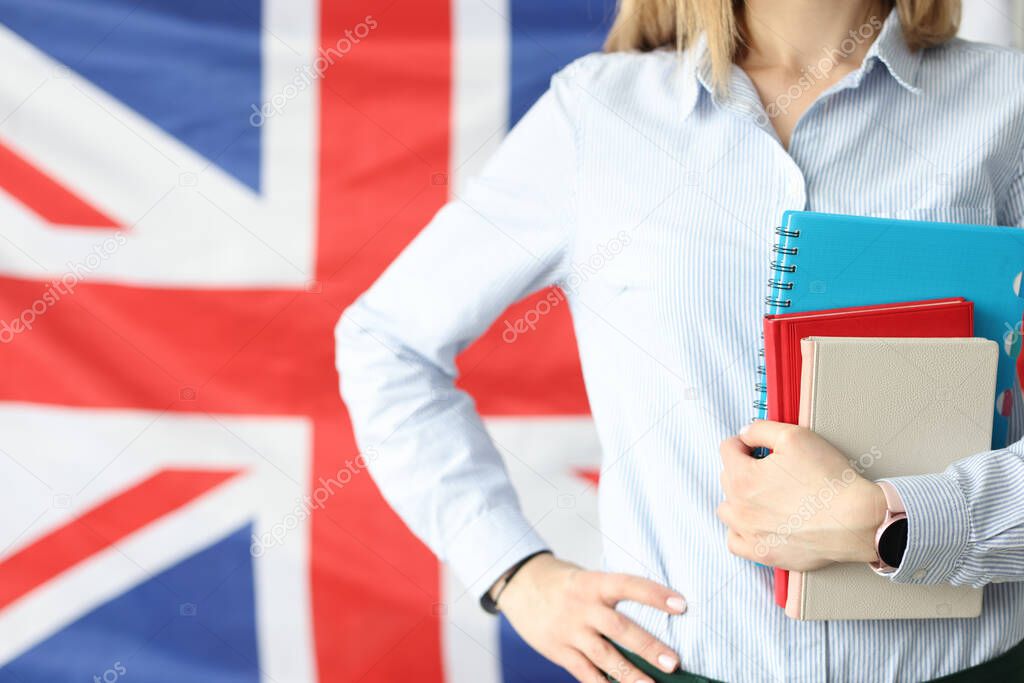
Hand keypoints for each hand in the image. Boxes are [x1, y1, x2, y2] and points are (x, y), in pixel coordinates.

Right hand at [496, 553, 686, 682]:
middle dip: (648, 646)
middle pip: (619, 628)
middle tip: (673, 662)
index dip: (654, 594)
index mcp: (592, 584)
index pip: (627, 585)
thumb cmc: (563, 582)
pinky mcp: (559, 651)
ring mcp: (569, 631)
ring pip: (604, 657)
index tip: (681, 605)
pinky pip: (585, 673)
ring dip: (631, 674)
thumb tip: (650, 623)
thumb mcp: (587, 578)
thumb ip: (612, 597)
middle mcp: (581, 607)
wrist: (519, 585)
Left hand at [718, 421, 886, 570]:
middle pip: (728, 477)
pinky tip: (756, 523)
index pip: (728, 448)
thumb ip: (760, 429)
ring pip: (728, 510)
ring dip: (739, 499)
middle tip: (772, 470)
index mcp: (742, 477)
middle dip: (745, 468)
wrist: (855, 520)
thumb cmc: (828, 480)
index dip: (745, 442)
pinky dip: (741, 531)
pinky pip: (735, 541)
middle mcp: (739, 507)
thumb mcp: (794, 436)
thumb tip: (745, 433)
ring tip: (763, 496)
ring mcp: (749, 533)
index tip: (760, 447)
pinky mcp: (763, 553)